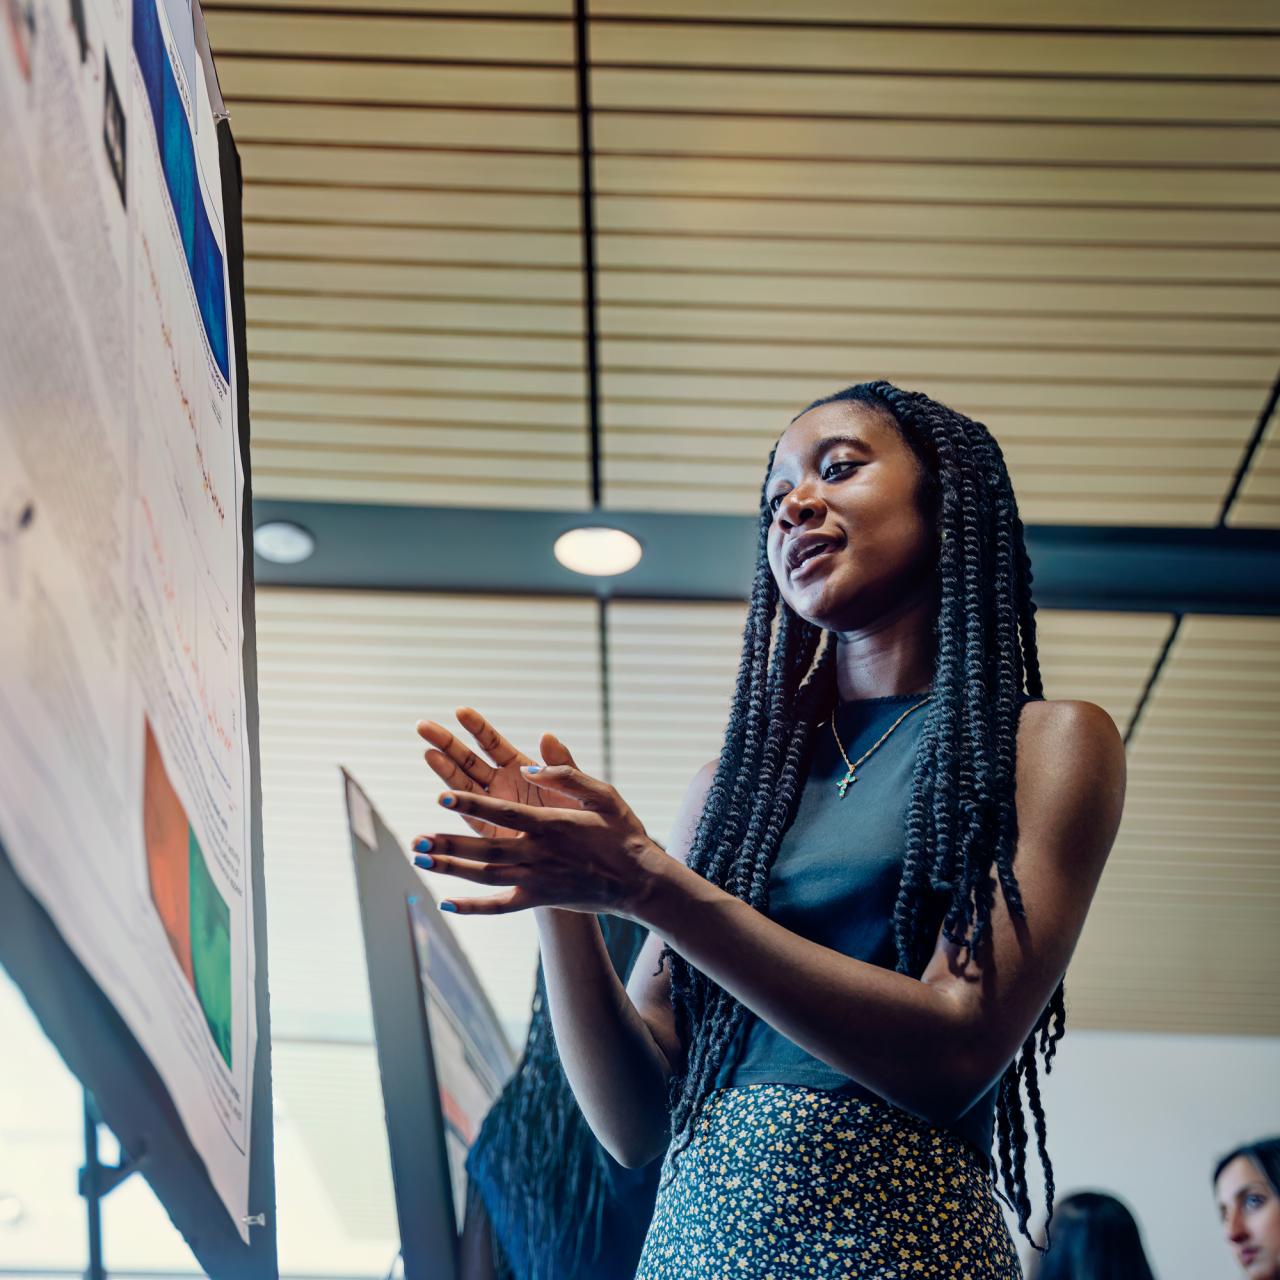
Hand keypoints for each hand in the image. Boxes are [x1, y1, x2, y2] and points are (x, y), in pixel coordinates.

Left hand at [412, 721, 664, 917]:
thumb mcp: (603, 794)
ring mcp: (537, 880)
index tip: (441, 796)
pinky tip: (446, 904)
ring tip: (421, 860)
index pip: (503, 812)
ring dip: (452, 869)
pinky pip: (500, 906)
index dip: (470, 803)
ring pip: (485, 876)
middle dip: (449, 844)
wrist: (639, 881)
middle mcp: (539, 854)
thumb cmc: (622, 832)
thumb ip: (568, 773)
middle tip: (417, 840)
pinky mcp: (540, 899)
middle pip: (485, 849)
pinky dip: (473, 907)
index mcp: (552, 824)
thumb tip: (533, 759)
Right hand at [417, 707, 573, 839]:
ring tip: (427, 752)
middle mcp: (503, 785)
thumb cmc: (584, 820)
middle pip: (469, 759)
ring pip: (462, 784)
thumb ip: (561, 766)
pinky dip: (454, 806)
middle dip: (446, 742)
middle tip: (423, 725)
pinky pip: (468, 815)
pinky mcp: (489, 832)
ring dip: (443, 769)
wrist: (586, 857)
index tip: (460, 711)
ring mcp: (493, 808)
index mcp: (522, 769)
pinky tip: (440, 795)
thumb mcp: (578, 788)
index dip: (477, 728)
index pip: (494, 744)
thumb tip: (547, 736)